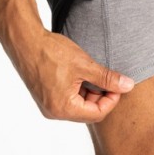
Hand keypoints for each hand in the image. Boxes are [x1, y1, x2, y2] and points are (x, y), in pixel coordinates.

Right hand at [0, 25, 134, 122]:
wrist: (25, 41)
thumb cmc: (52, 52)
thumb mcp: (84, 65)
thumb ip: (107, 78)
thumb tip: (128, 86)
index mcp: (64, 108)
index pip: (98, 113)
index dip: (112, 99)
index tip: (118, 84)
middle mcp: (54, 112)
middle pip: (88, 111)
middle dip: (101, 96)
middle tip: (108, 77)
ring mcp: (48, 105)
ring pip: (78, 105)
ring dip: (90, 91)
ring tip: (94, 72)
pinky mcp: (45, 96)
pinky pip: (68, 99)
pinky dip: (78, 89)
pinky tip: (82, 73)